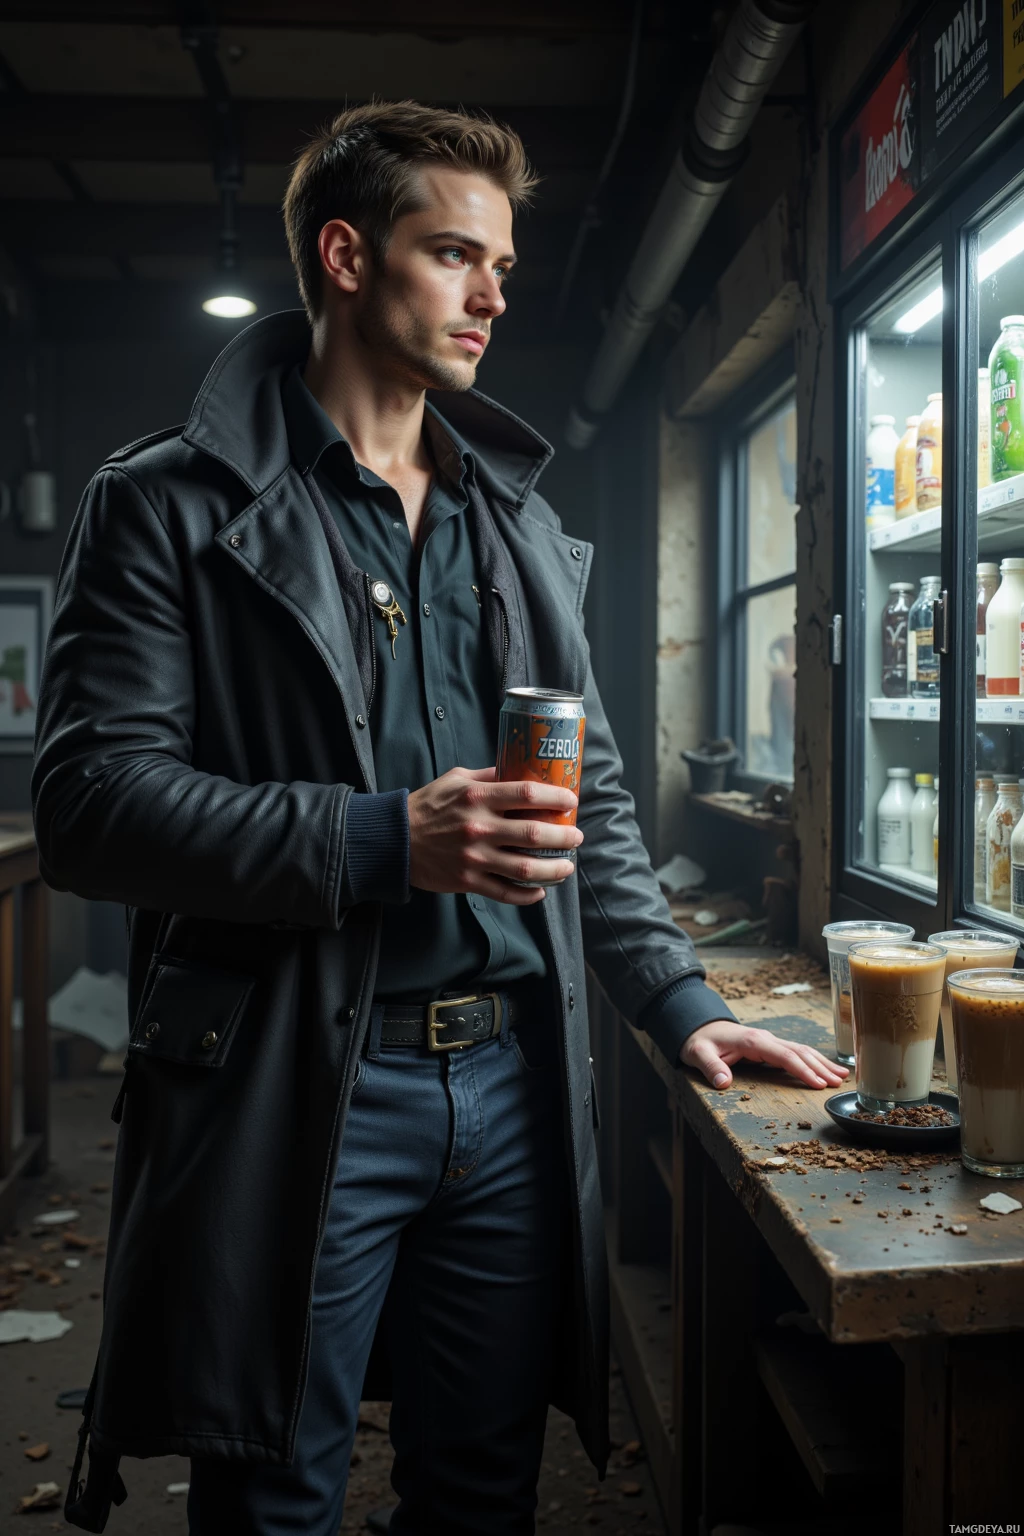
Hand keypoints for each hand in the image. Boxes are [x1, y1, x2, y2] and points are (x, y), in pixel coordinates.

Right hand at [407, 766, 581, 905]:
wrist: (394, 840)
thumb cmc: (428, 806)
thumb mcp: (457, 779)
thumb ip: (489, 775)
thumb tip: (520, 770)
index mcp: (478, 796)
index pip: (527, 793)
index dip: (556, 797)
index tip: (571, 800)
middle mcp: (479, 827)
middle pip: (534, 833)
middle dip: (564, 836)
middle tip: (576, 836)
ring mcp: (474, 857)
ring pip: (525, 868)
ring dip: (554, 869)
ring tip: (567, 866)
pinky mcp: (468, 880)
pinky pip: (505, 892)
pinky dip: (528, 895)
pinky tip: (541, 891)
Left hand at [680, 1019, 849, 1090]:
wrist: (697, 1026)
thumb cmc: (698, 1041)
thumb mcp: (698, 1054)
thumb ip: (711, 1068)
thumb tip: (724, 1083)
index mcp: (752, 1041)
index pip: (783, 1056)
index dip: (802, 1070)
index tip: (818, 1084)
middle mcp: (765, 1039)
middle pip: (799, 1052)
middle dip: (820, 1067)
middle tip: (838, 1083)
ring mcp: (769, 1040)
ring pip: (801, 1050)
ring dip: (821, 1062)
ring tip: (841, 1076)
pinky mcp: (769, 1045)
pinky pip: (795, 1052)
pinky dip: (812, 1060)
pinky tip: (825, 1067)